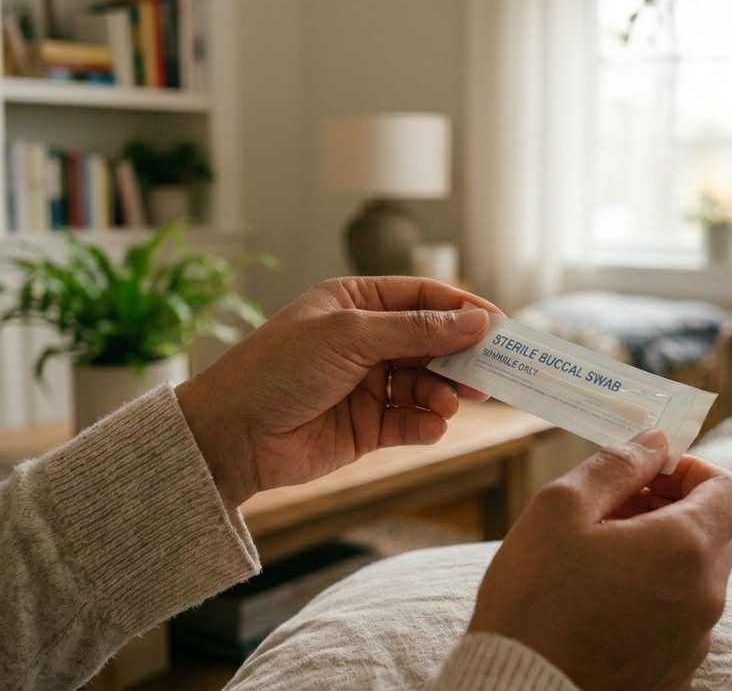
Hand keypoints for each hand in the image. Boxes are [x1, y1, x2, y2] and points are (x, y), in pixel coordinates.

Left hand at [175, 277, 500, 509]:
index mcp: (357, 304)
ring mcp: (368, 384)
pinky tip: (431, 425)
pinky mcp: (367, 426)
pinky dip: (426, 423)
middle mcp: (367, 341)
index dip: (463, 309)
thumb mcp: (350, 336)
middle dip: (462, 355)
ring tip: (450, 402)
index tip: (500, 325)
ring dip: (444, 392)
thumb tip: (476, 320)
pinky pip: (410, 421)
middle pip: (433, 341)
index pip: (424, 298)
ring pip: (427, 383)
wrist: (229, 436)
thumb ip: (417, 329)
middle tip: (492, 370)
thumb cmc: (278, 368)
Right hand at [468, 432, 731, 690]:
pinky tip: (600, 601)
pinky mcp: (675, 675)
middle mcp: (705, 598)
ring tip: (597, 557)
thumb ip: (616, 465)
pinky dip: (655, 596)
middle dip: (670, 507)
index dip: (694, 471)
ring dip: (660, 551)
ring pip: (696, 575)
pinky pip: (680, 618)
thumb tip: (655, 441)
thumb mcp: (562, 508)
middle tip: (610, 510)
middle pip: (714, 531)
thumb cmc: (535, 599)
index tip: (650, 473)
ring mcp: (694, 643)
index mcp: (686, 549)